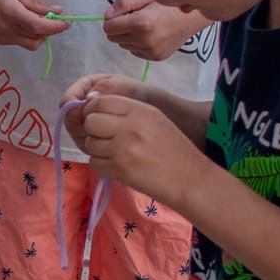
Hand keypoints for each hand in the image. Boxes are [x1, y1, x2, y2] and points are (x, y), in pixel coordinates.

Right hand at [0, 0, 63, 49]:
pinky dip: (27, 35)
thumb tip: (58, 11)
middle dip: (49, 31)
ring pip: (30, 44)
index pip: (39, 27)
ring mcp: (2, 36)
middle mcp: (6, 29)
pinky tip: (22, 22)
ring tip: (36, 19)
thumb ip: (38, 5)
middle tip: (52, 18)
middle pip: (37, 38)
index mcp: (11, 13)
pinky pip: (20, 42)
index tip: (67, 22)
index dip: (56, 27)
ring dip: (39, 34)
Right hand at [60, 73, 154, 143]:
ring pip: (76, 133)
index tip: (80, 113)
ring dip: (88, 135)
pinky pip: (86, 144)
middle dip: (80, 124)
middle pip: (69, 119)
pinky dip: (94, 144)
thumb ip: (107, 88)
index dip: (71, 107)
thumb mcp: (125, 86)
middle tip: (95, 126)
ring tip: (107, 132)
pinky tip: (109, 142)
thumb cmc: (138, 95)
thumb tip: (88, 99)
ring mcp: (87, 124)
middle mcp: (82, 107)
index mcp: (86, 89)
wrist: (152, 111)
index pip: (68, 99)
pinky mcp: (93, 138)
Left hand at [71, 89, 206, 205]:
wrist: (188, 178)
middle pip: (91, 121)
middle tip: (103, 135)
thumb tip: (93, 106)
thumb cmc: (173, 147)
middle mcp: (130, 128)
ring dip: (97, 147)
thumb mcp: (154, 119)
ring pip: (90, 143)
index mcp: (140, 111)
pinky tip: (116, 163)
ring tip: (113, 151)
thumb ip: (126, 111)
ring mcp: (123, 150)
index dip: (93, 109)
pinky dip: (101, 163)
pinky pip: (94, 162)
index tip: (97, 116)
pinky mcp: (119, 170)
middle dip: (93, 128)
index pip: (101, 102)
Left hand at [101, 0, 206, 62]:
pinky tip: (150, 34)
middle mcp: (144, 41)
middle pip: (113, 38)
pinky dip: (137, 43)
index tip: (123, 12)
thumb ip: (123, 3)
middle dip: (119, 27)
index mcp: (141, 23)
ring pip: (123, 45)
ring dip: (128, 35)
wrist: (192, 18)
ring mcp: (150, 51)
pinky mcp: (155, 57)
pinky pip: (134, 51)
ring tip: (144, 25)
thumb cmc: (168, 3)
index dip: (112, 18)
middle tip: (134, 17)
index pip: (108, 27)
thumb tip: (108, 15)